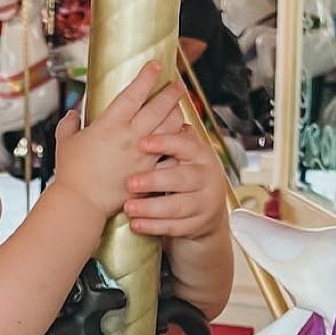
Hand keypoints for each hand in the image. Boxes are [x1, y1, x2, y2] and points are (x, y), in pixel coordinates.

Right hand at [54, 60, 189, 222]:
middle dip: (171, 92)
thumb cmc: (71, 174)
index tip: (156, 65)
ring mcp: (143, 155)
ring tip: (180, 108)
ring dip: (178, 115)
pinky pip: (171, 155)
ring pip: (170, 128)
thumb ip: (69, 125)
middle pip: (159, 107)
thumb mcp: (65, 143)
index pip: (134, 93)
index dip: (147, 77)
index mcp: (110, 124)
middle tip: (178, 83)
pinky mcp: (150, 173)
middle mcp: (131, 136)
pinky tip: (182, 140)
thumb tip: (72, 113)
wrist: (81, 203)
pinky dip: (179, 145)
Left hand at [123, 121, 224, 241]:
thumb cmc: (186, 177)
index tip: (142, 143)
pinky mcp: (197, 224)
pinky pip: (174, 227)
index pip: (185, 145)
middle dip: (154, 180)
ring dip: (151, 207)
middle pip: (181, 178)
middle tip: (130, 183)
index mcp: (200, 154)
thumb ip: (171, 140)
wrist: (206, 213)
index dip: (165, 143)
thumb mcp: (183, 157)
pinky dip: (154, 226)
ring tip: (128, 207)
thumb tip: (147, 107)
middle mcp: (206, 177)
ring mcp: (204, 203)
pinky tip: (137, 224)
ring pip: (177, 206)